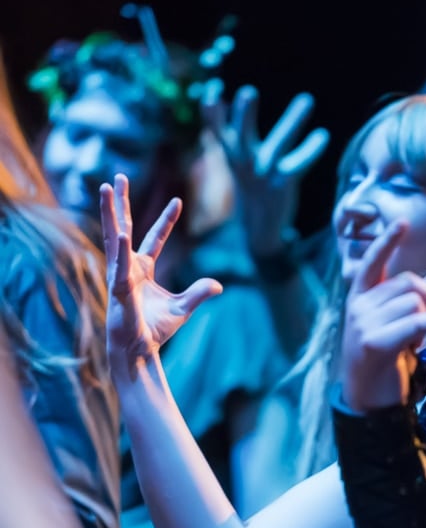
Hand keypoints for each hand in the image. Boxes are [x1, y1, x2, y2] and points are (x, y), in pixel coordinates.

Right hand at [100, 175, 222, 378]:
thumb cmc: (155, 329)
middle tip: (117, 177)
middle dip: (121, 203)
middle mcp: (128, 267)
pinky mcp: (118, 289)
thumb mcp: (184, 307)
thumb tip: (218, 284)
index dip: (166, 220)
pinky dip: (122, 250)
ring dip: (110, 213)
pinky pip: (120, 266)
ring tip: (105, 188)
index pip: (155, 237)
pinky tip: (122, 231)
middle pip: (124, 227)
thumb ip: (199, 292)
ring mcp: (120, 275)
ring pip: (114, 237)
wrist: (139, 350)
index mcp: (142, 269)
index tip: (178, 200)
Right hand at [202, 81, 329, 257]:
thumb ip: (230, 135)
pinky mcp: (282, 186)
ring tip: (307, 99)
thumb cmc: (251, 188)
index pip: (217, 131)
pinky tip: (323, 135)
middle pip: (241, 136)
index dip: (213, 113)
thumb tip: (218, 102)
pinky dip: (311, 149)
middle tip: (249, 92)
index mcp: (232, 157)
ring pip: (279, 144)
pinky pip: (299, 164)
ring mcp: (263, 176)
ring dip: (293, 122)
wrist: (259, 231)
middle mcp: (244, 165)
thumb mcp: (236, 162)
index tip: (213, 90)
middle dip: (243, 116)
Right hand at [339, 223, 425, 411]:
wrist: (368, 400)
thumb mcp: (403, 326)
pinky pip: (416, 322)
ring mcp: (363, 323)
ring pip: (414, 302)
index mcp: (360, 299)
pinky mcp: (374, 342)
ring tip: (423, 338)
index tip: (402, 223)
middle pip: (407, 282)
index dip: (387, 242)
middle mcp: (358, 307)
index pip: (373, 263)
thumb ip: (419, 300)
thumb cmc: (387, 361)